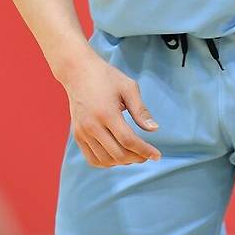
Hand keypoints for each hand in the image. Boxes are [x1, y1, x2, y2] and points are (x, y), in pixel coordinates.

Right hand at [61, 49, 161, 167]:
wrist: (78, 71)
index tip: (157, 155)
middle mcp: (92, 126)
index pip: (128, 141)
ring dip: (123, 162)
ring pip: (105, 160)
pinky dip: (107, 162)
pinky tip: (118, 156)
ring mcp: (82, 132)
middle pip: (118, 154)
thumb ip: (141, 110)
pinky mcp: (77, 135)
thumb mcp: (128, 87)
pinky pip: (92, 159)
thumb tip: (154, 129)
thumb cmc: (106, 77)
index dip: (145, 151)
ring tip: (134, 154)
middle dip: (137, 158)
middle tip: (148, 155)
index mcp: (107, 113)